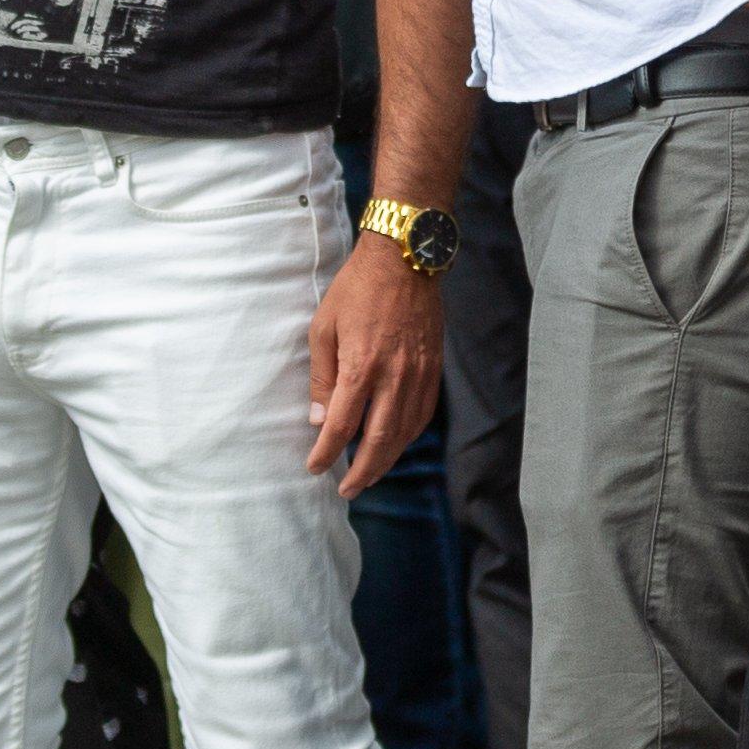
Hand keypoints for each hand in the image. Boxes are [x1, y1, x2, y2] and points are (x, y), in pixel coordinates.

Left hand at [303, 237, 442, 491]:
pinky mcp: (434, 369)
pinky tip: (395, 443)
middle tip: (347, 489)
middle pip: (379, 439)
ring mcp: (419, 374)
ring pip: (405, 432)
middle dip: (362, 470)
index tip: (315, 467)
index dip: (327, 452)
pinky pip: (423, 414)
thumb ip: (323, 377)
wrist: (405, 259)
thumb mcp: (324, 328)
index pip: (342, 425)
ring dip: (387, 459)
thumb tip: (320, 419)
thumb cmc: (357, 289)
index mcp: (362, 366)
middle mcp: (394, 376)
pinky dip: (408, 436)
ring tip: (370, 474)